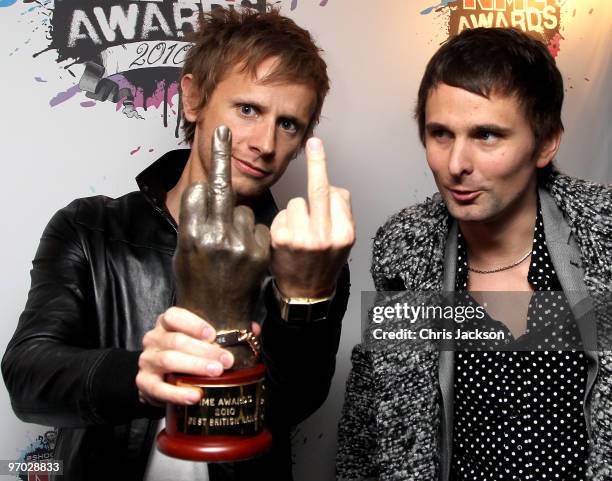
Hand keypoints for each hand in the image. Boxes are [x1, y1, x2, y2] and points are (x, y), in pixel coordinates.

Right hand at [136, 308, 262, 405]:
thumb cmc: (184, 355)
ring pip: (169, 360)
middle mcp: (154, 339)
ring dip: (195, 367)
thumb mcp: (200, 341)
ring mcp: (147, 361)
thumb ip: (226, 333)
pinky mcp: (144, 383)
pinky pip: (160, 388)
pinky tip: (195, 396)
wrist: (157, 379)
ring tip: (216, 373)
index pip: (173, 316)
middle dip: (204, 351)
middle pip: (177, 341)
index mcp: (167, 324)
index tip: (213, 334)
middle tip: (226, 360)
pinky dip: (178, 393)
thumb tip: (253, 329)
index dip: (193, 324)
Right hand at [173, 126, 270, 333]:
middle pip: (221, 187)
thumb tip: (204, 192)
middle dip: (221, 155)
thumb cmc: (197, 284)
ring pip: (244, 211)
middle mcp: (216, 236)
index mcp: (191, 234)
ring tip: (232, 248)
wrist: (219, 318)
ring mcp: (241, 244)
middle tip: (223, 130)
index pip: (199, 191)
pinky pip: (260, 228)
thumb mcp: (183, 251)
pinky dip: (254, 236)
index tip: (207, 171)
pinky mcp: (261, 252)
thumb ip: (193, 221)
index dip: (203, 192)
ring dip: (239, 221)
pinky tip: (247, 256)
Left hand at [270, 138, 354, 297]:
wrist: (306, 293)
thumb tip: (330, 185)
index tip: (318, 149)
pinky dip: (283, 222)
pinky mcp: (282, 241)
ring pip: (296, 202)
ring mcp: (302, 239)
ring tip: (299, 233)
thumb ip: (341, 213)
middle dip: (317, 162)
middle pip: (319, 189)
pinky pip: (282, 214)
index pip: (337, 193)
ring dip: (296, 212)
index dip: (327, 184)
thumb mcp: (344, 241)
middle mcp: (325, 236)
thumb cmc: (324, 262)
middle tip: (314, 142)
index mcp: (345, 233)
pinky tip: (287, 239)